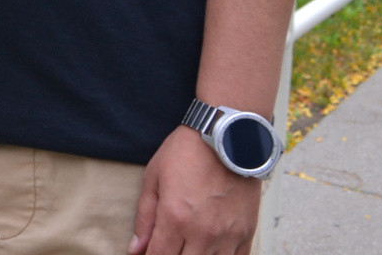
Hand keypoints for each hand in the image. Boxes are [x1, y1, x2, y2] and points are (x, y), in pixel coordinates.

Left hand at [129, 126, 260, 254]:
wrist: (226, 138)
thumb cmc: (186, 153)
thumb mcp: (154, 178)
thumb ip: (144, 217)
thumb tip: (135, 248)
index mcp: (175, 218)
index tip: (147, 254)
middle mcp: (202, 232)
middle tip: (168, 246)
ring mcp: (227, 235)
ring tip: (187, 247)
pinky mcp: (246, 233)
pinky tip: (210, 251)